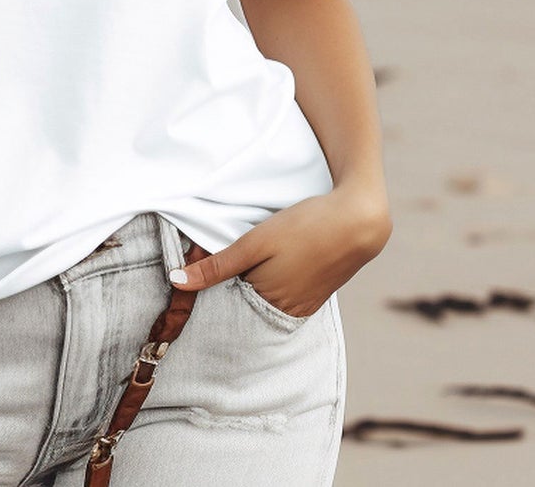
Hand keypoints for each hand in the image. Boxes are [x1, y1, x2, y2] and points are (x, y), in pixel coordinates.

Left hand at [169, 186, 391, 317]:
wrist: (357, 221)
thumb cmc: (304, 227)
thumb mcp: (254, 242)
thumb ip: (216, 265)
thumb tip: (176, 283)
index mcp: (266, 302)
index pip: (224, 305)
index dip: (210, 287)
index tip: (195, 270)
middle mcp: (285, 313)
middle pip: (244, 305)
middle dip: (229, 290)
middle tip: (222, 261)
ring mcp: (303, 306)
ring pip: (264, 301)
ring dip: (252, 285)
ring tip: (249, 260)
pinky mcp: (316, 297)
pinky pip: (284, 297)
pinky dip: (271, 285)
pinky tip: (273, 265)